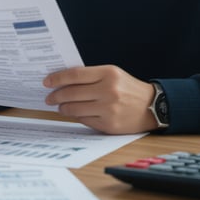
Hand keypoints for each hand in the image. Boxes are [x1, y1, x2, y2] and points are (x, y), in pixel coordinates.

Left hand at [43, 65, 157, 133]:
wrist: (153, 106)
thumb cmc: (128, 88)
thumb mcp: (113, 74)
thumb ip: (90, 76)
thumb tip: (63, 81)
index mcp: (108, 73)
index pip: (75, 75)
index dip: (57, 79)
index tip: (47, 82)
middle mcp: (108, 91)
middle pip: (72, 93)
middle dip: (56, 96)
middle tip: (49, 97)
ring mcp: (108, 109)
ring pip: (75, 109)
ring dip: (63, 108)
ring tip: (60, 106)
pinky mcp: (109, 125)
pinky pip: (84, 120)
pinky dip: (76, 117)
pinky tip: (75, 113)